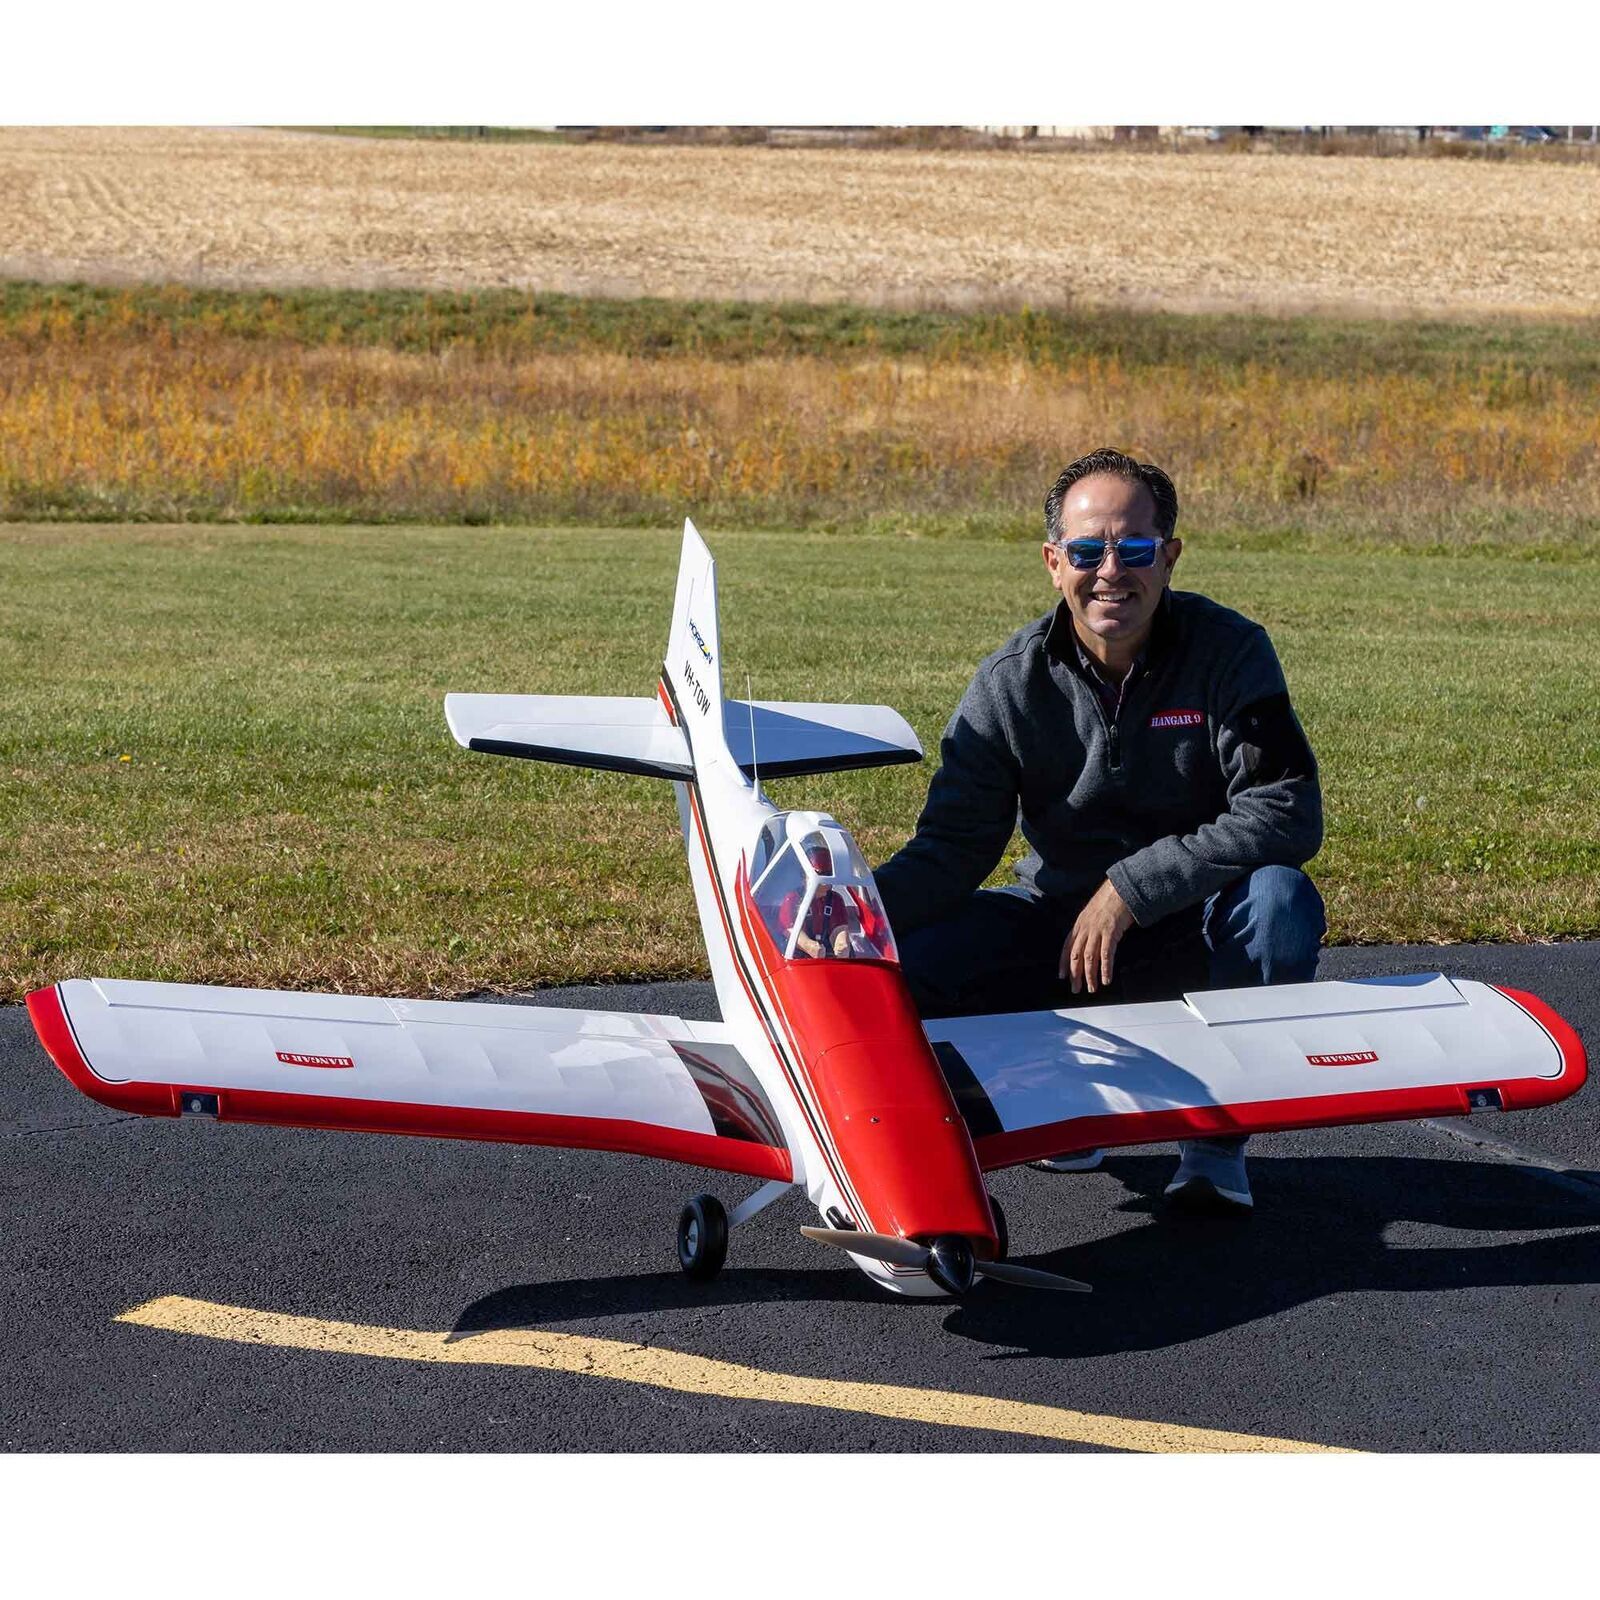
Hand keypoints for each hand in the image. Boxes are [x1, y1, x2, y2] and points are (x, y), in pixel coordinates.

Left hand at [1060, 879, 1135, 994]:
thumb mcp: (1092, 915)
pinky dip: (1105, 969)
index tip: (1062, 976)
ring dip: (1090, 976)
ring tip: (1092, 988)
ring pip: (1089, 958)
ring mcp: (1097, 931)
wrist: (1120, 890)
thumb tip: (1087, 943)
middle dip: (1075, 975)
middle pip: (1076, 956)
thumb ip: (1088, 929)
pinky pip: (1106, 955)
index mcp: (1079, 925)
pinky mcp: (1110, 933)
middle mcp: (1085, 929)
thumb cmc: (1108, 902)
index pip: (1067, 947)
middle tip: (1076, 989)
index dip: (1064, 963)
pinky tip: (1106, 979)